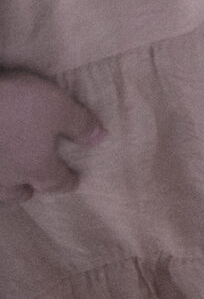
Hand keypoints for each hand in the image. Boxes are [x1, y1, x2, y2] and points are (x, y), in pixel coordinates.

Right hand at [0, 72, 101, 204]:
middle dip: (27, 190)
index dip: (66, 182)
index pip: (55, 182)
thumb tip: (100, 139)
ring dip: (2, 187)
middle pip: (18, 193)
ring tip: (6, 179)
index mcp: (35, 167)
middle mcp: (5, 177)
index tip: (73, 182)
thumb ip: (80, 125)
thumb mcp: (58, 107)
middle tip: (33, 185)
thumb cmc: (17, 104)